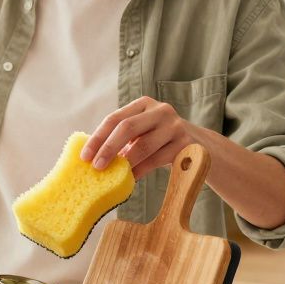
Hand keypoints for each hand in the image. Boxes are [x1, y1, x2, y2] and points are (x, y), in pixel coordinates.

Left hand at [80, 96, 197, 174]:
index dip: (97, 138)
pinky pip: (157, 160)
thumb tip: (90, 157)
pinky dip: (141, 170)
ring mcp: (175, 126)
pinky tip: (131, 179)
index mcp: (144, 104)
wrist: (200, 147)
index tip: (84, 157)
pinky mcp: (186, 143)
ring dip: (126, 163)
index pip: (115, 118)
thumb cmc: (160, 142)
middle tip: (96, 167)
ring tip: (112, 176)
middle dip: (108, 148)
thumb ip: (122, 138)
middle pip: (127, 127)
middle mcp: (160, 110)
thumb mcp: (143, 133)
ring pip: (144, 145)